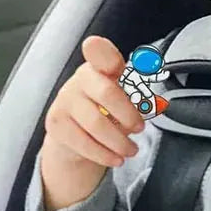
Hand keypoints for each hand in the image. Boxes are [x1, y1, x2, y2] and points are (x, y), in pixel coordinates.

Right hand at [43, 35, 144, 168]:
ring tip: (131, 150)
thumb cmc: (105, 111)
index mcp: (100, 66)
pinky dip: (105, 155)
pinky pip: (84, 143)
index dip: (101, 51)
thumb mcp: (124, 100)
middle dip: (128, 114)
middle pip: (107, 93)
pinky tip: (115, 158)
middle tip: (140, 128)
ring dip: (119, 142)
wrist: (74, 136)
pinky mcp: (56, 124)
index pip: (100, 53)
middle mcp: (80, 79)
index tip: (101, 52)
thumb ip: (138, 97)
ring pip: (96, 124)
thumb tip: (153, 103)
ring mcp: (64, 100)